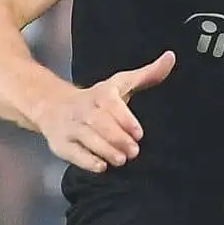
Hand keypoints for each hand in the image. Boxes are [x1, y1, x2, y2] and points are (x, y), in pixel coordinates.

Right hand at [33, 51, 173, 172]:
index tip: (139, 134)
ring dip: (105, 150)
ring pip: (86, 138)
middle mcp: (83, 108)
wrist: (52, 106)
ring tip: (121, 160)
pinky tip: (101, 167)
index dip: (125, 119)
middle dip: (117, 138)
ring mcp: (70, 126)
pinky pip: (72, 152)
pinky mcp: (61, 143)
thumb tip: (171, 57)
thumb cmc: (97, 98)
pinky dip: (86, 161)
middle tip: (134, 151)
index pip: (111, 104)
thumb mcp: (122, 83)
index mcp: (101, 93)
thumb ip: (148, 74)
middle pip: (99, 123)